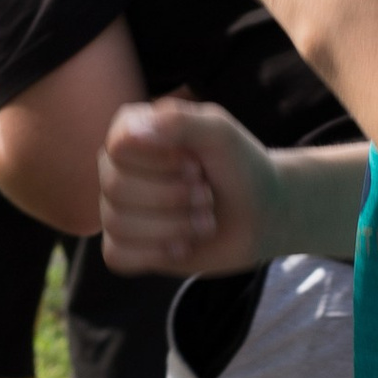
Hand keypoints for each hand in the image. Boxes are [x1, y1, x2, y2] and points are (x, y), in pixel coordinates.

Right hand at [98, 98, 281, 276]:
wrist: (261, 215)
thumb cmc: (240, 167)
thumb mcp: (220, 133)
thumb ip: (178, 121)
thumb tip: (129, 133)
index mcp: (133, 129)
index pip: (118, 147)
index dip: (161, 162)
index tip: (197, 165)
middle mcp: (117, 166)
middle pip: (115, 187)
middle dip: (172, 197)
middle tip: (207, 196)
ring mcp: (118, 206)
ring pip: (116, 223)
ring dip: (172, 227)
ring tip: (204, 221)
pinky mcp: (126, 244)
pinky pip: (117, 255)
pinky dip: (155, 254)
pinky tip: (182, 246)